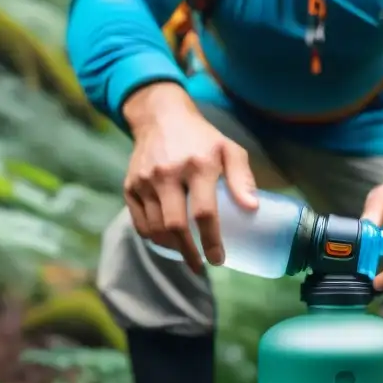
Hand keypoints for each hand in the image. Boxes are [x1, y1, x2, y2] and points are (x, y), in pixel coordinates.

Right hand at [122, 83, 257, 273]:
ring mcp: (145, 180)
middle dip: (189, 252)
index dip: (211, 240)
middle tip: (200, 265)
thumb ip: (242, 178)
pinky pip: (139, 222)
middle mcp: (167, 173)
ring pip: (155, 227)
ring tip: (186, 252)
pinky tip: (166, 241)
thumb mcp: (229, 150)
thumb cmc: (201, 139)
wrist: (161, 117)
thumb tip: (253, 209)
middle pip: (175, 225)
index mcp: (197, 165)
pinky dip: (153, 237)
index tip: (218, 259)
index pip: (204, 212)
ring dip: (171, 246)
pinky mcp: (130, 185)